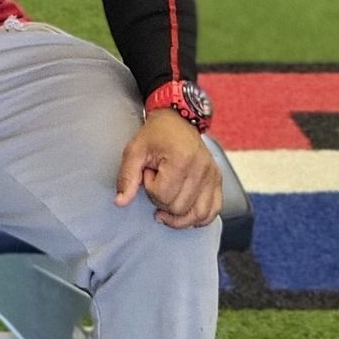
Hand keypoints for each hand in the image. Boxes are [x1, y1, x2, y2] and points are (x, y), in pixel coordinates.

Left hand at [114, 114, 222, 230]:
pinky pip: (213, 211)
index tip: (149, 173)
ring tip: (167, 202)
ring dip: (179, 215)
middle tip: (159, 180)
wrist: (177, 120)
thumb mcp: (134, 151)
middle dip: (162, 200)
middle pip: (179, 207)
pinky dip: (199, 218)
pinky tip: (185, 213)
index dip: (150, 188)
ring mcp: (213, 175)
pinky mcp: (218, 180)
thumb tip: (120, 202)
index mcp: (181, 159)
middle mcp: (202, 169)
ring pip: (197, 214)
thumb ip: (127, 177)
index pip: (163, 195)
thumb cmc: (155, 135)